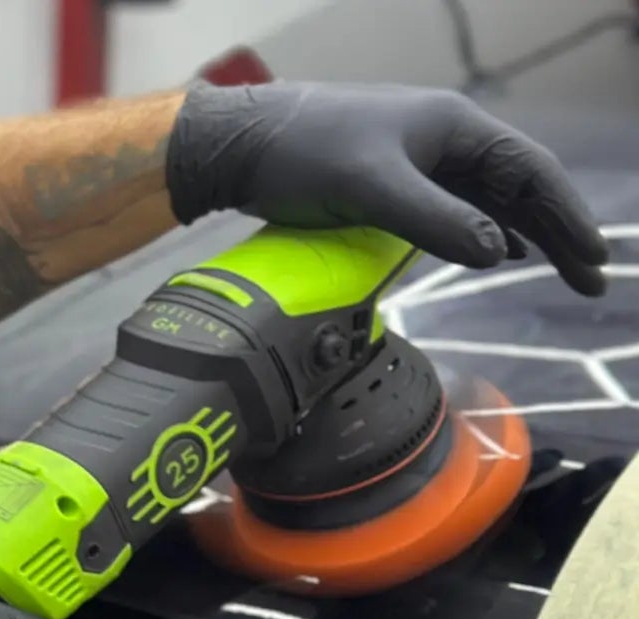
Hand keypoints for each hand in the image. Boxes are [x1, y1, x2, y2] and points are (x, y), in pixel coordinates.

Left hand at [166, 80, 610, 295]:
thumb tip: (498, 253)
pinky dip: (483, 231)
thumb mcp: (371, 187)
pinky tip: (497, 254)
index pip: (530, 171)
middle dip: (556, 232)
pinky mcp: (390, 181)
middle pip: (518, 187)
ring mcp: (417, 159)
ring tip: (560, 273)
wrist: (237, 144)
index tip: (592, 259)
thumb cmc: (301, 153)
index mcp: (452, 126)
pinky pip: (455, 207)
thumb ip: (435, 220)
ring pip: (489, 199)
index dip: (565, 216)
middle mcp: (443, 138)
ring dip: (524, 235)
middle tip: (589, 281)